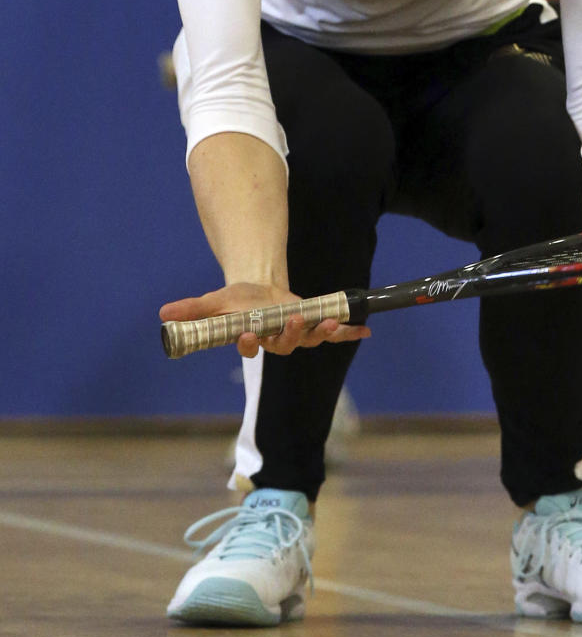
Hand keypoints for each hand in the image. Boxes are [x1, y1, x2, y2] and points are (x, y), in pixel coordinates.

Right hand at [159, 281, 370, 358]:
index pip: (250, 345)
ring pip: (309, 340)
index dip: (250, 343)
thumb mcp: (215, 302)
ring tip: (331, 324)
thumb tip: (162, 315)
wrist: (259, 290)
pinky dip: (348, 333)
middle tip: (294, 321)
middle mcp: (276, 340)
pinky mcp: (313, 325)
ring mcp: (297, 334)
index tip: (248, 333)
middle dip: (290, 335)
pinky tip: (365, 331)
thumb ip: (192, 310)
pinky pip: (332, 334)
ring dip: (322, 334)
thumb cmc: (238, 301)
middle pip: (285, 345)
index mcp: (252, 337)